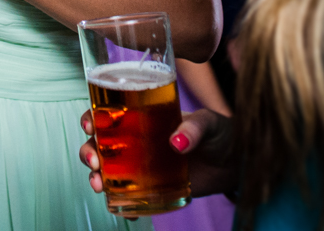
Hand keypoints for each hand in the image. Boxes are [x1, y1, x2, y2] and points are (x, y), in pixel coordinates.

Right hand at [78, 106, 237, 199]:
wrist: (235, 162)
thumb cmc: (219, 133)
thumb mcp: (208, 122)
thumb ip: (194, 128)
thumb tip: (176, 142)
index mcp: (143, 116)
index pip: (109, 112)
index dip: (93, 117)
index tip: (90, 125)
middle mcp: (136, 140)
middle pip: (100, 144)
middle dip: (88, 152)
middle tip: (95, 161)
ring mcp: (142, 166)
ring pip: (107, 171)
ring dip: (97, 178)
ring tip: (99, 185)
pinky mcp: (152, 188)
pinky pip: (128, 197)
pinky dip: (121, 205)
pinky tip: (124, 210)